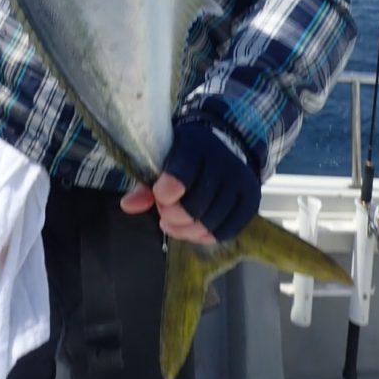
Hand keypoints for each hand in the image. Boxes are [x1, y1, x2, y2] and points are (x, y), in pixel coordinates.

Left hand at [120, 122, 260, 242]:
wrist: (229, 142)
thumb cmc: (189, 152)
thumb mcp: (166, 156)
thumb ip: (146, 182)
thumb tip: (127, 205)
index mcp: (197, 144)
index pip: (183, 172)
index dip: (166, 191)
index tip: (159, 196)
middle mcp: (224, 162)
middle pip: (196, 205)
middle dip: (172, 215)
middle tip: (163, 211)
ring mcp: (241, 183)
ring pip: (209, 222)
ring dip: (185, 230)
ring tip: (172, 222)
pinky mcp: (250, 202)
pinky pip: (225, 231)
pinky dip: (204, 236)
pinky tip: (192, 229)